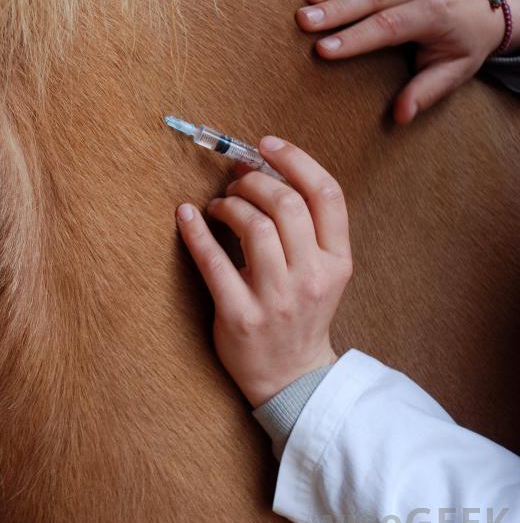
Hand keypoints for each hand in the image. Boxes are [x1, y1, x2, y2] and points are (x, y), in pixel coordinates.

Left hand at [175, 137, 351, 406]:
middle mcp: (312, 277)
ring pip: (255, 227)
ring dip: (229, 204)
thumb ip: (306, 227)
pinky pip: (214, 262)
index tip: (266, 145)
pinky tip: (185, 216)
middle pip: (286, 204)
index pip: (327, 194)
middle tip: (235, 181)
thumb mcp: (323, 271)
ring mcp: (277, 299)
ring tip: (218, 206)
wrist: (292, 377)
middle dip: (254, 180)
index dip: (296, 160)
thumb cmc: (301, 313)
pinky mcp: (240, 315)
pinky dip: (195, 232)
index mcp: (337, 261)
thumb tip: (265, 168)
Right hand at [296, 0, 519, 123]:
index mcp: (433, 14)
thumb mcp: (454, 71)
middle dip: (336, 8)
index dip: (355, 38)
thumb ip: (426, 92)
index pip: (389, 25)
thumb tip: (401, 115)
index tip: (323, 50)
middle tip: (303, 21)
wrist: (483, 6)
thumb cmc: (461, 44)